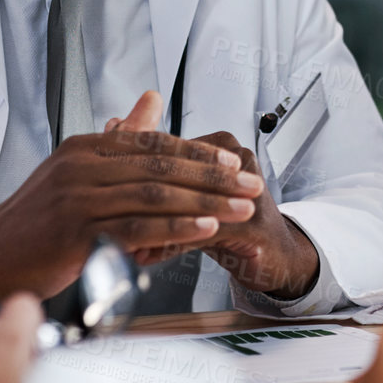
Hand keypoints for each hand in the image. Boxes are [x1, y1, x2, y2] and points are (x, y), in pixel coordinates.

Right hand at [0, 92, 263, 317]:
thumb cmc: (35, 218)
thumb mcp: (76, 169)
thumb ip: (119, 137)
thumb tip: (150, 99)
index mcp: (85, 147)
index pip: (153, 142)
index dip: (197, 152)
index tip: (234, 162)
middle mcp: (81, 166)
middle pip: (161, 165)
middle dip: (213, 176)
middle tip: (250, 183)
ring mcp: (77, 199)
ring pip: (154, 194)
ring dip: (206, 202)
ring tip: (241, 207)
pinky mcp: (75, 233)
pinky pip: (138, 227)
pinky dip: (175, 227)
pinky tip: (204, 228)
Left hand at [127, 130, 319, 298]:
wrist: (275, 256)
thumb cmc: (230, 219)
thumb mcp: (187, 187)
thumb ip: (154, 158)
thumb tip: (115, 126)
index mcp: (222, 143)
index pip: (171, 151)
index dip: (135, 172)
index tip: (106, 189)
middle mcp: (239, 161)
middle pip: (179, 176)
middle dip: (140, 200)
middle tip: (108, 215)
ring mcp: (248, 191)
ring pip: (188, 204)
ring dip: (151, 224)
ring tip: (123, 239)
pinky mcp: (252, 224)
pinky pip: (201, 231)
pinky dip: (170, 244)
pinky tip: (146, 254)